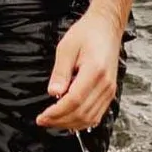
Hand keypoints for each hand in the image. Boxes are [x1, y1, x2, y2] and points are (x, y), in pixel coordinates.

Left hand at [36, 4, 123, 131]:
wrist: (107, 27)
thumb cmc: (86, 33)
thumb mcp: (66, 47)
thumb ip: (60, 72)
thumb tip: (53, 93)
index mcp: (94, 71)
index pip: (74, 100)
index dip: (57, 112)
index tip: (42, 117)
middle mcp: (105, 84)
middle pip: (82, 113)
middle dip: (60, 121)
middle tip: (43, 121)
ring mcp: (109, 90)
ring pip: (91, 118)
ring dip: (70, 124)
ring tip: (53, 121)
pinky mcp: (110, 92)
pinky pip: (97, 114)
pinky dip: (82, 122)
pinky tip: (69, 119)